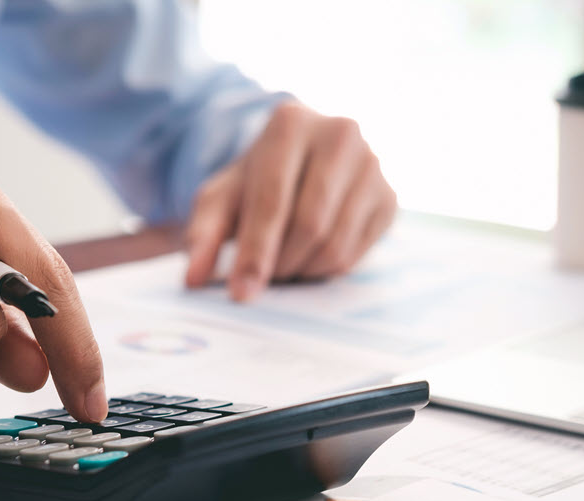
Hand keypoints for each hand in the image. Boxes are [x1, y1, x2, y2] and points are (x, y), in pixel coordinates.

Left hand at [184, 102, 396, 301]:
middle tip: (263, 278)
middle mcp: (340, 134)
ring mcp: (373, 164)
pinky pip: (357, 254)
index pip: (272, 201)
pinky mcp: (389, 197)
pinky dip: (326, 269)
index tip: (241, 293)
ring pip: (336, 244)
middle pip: (309, 226)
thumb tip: (193, 278)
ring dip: (303, 270)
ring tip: (283, 264)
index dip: (255, 253)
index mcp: (290, 123)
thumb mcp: (220, 198)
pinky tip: (309, 257)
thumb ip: (202, 234)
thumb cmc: (256, 180)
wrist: (300, 159)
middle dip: (281, 264)